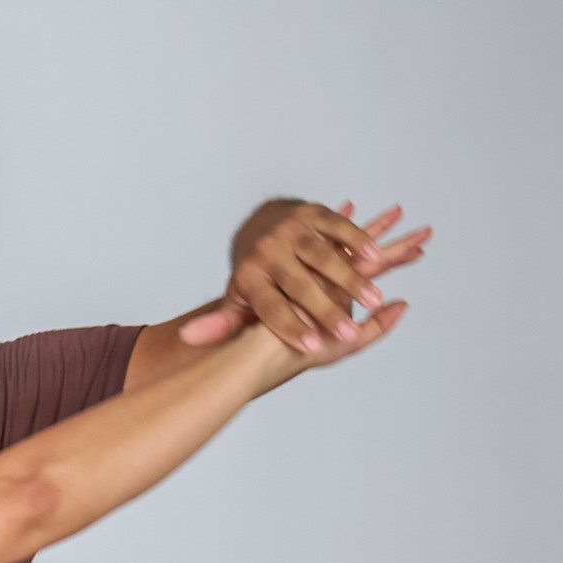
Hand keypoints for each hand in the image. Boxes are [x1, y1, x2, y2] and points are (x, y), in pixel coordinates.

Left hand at [182, 201, 428, 355]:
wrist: (260, 226)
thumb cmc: (255, 277)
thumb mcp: (237, 301)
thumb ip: (222, 322)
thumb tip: (187, 340)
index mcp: (249, 278)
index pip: (271, 309)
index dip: (291, 328)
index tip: (312, 349)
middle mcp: (269, 252)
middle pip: (300, 285)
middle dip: (325, 311)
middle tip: (347, 334)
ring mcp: (292, 230)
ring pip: (323, 256)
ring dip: (350, 278)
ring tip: (373, 300)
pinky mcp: (313, 213)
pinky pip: (338, 228)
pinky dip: (357, 242)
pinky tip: (376, 259)